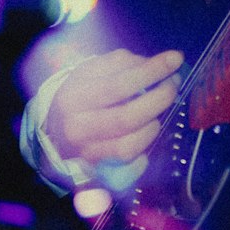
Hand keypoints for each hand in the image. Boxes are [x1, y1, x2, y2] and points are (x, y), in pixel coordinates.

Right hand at [47, 48, 182, 166]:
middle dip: (160, 98)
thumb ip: (124, 64)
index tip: (175, 59)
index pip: (120, 85)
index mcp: (75, 97)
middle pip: (128, 117)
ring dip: (154, 123)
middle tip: (173, 84)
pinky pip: (130, 164)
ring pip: (131, 144)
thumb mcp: (94, 70)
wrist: (54, 129)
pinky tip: (148, 130)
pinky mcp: (98, 170)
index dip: (151, 72)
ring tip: (158, 109)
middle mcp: (78, 129)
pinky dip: (146, 147)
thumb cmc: (81, 93)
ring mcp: (87, 153)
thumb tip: (156, 66)